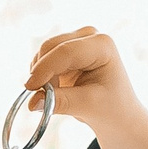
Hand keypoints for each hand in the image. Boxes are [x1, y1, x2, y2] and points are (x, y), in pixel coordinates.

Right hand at [22, 28, 147, 148]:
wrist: (117, 112)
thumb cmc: (111, 107)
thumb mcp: (88, 106)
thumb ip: (60, 102)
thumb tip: (32, 102)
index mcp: (102, 45)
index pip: (66, 51)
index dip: (45, 68)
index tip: (30, 88)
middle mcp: (89, 36)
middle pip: (50, 47)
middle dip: (42, 73)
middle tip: (43, 98)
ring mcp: (76, 40)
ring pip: (43, 53)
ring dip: (41, 76)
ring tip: (58, 95)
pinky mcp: (66, 50)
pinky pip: (42, 60)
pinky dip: (42, 76)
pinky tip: (56, 89)